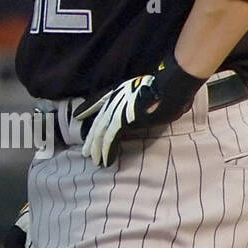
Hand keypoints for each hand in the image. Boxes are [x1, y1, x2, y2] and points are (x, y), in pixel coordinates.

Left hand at [73, 57, 204, 165]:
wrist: (169, 87)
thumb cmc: (165, 88)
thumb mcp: (145, 90)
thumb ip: (136, 99)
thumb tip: (138, 109)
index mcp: (118, 91)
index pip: (97, 101)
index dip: (87, 108)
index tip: (78, 116)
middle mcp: (114, 100)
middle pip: (98, 122)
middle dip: (91, 138)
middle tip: (86, 151)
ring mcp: (117, 110)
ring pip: (101, 132)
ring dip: (97, 148)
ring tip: (94, 159)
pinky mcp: (122, 121)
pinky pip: (110, 138)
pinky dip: (107, 150)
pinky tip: (104, 160)